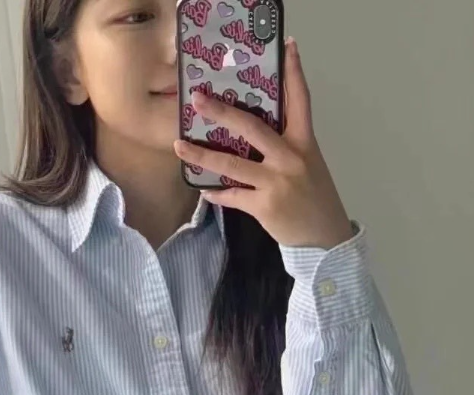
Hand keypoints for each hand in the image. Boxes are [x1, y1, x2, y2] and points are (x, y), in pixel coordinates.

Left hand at [173, 37, 353, 249]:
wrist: (324, 237)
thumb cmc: (314, 198)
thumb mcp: (308, 164)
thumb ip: (286, 147)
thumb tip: (252, 134)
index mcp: (304, 143)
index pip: (300, 100)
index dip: (294, 73)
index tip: (288, 46)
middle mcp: (290, 158)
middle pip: (252, 127)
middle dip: (222, 113)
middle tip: (199, 100)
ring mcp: (276, 182)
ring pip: (233, 164)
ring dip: (202, 155)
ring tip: (180, 147)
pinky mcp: (264, 206)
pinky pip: (233, 196)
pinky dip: (217, 193)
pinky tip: (204, 189)